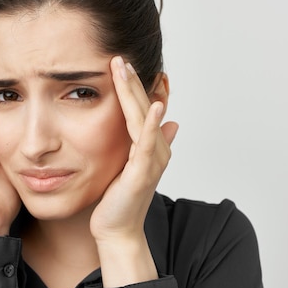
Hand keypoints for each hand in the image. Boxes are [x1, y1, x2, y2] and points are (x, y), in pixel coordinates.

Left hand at [90, 56, 178, 242]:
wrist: (117, 231)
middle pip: (144, 108)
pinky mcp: (143, 173)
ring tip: (126, 69)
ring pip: (144, 119)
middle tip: (120, 56)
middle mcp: (156, 150)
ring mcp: (151, 161)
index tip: (124, 63)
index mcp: (151, 146)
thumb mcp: (129, 165)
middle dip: (133, 82)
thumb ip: (144, 143)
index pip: (144, 109)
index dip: (136, 86)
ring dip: (137, 93)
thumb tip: (171, 123)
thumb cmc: (119, 201)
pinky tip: (155, 105)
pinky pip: (147, 144)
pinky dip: (151, 124)